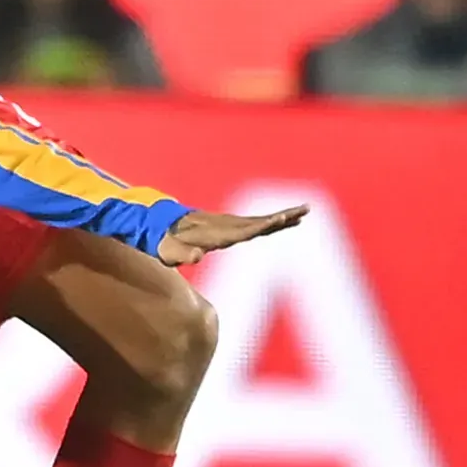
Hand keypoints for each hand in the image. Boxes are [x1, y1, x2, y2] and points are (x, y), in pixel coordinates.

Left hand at [156, 203, 306, 266]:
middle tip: (304, 210)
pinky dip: (273, 221)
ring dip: (283, 217)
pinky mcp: (230, 225)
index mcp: (216, 233)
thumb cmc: (165, 243)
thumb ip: (182, 254)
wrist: (160, 225)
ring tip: (305, 211)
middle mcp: (226, 226)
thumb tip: (198, 256)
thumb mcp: (169, 252)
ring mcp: (229, 224)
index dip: (262, 226)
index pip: (244, 230)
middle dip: (281, 217)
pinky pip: (256, 223)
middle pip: (259, 222)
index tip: (279, 218)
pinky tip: (287, 220)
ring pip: (261, 221)